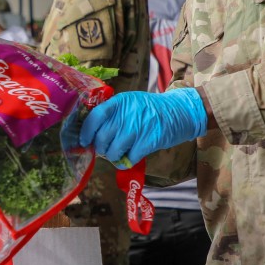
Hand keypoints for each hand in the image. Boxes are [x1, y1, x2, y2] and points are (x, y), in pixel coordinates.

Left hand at [77, 88, 207, 166]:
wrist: (180, 111)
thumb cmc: (151, 110)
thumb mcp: (131, 103)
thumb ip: (114, 113)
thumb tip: (92, 133)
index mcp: (119, 102)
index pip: (95, 117)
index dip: (86, 132)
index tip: (84, 142)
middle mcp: (126, 114)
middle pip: (102, 138)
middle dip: (101, 149)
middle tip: (106, 151)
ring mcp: (138, 128)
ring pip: (113, 151)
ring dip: (114, 157)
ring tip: (119, 155)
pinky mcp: (149, 141)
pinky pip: (129, 158)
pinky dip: (127, 162)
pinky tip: (129, 159)